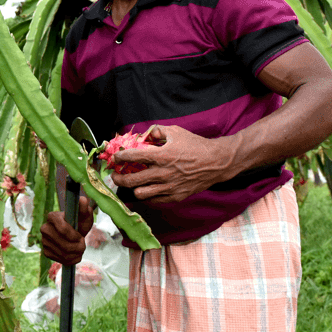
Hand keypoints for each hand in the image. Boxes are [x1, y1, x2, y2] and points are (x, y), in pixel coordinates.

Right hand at [40, 195, 93, 265]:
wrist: (73, 234)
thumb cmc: (78, 223)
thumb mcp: (84, 215)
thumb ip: (84, 208)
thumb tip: (82, 200)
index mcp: (52, 216)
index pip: (63, 229)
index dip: (75, 236)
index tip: (81, 236)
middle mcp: (45, 228)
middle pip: (64, 245)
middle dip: (77, 247)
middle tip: (83, 244)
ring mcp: (44, 241)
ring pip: (63, 254)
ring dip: (76, 254)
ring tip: (80, 249)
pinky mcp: (46, 252)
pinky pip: (60, 260)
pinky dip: (71, 260)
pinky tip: (73, 254)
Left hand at [110, 125, 234, 203]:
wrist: (217, 162)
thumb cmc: (196, 145)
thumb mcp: (176, 132)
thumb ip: (156, 131)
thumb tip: (143, 134)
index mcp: (161, 155)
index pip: (132, 157)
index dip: (119, 158)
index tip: (115, 158)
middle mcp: (163, 173)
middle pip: (131, 180)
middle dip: (118, 177)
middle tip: (115, 174)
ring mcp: (169, 187)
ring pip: (140, 193)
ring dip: (133, 187)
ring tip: (132, 182)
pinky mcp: (176, 196)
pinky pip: (154, 200)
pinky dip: (148, 194)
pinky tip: (147, 187)